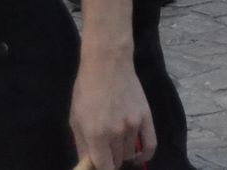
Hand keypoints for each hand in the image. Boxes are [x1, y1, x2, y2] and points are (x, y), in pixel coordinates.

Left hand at [70, 46, 154, 168]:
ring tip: (117, 145)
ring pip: (131, 153)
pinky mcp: (146, 117)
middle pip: (117, 161)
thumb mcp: (76, 120)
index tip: (98, 166)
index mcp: (97, 135)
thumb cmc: (86, 92)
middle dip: (110, 161)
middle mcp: (117, 133)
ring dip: (123, 154)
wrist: (108, 66)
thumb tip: (88, 164)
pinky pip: (151, 144)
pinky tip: (140, 157)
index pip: (104, 167)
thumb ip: (82, 146)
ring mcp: (134, 125)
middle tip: (104, 153)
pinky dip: (146, 155)